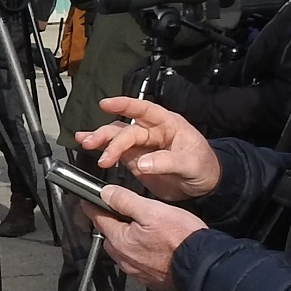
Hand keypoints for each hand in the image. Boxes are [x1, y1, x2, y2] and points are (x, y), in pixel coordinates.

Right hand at [76, 97, 219, 199]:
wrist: (204, 186)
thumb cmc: (203, 168)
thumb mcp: (191, 164)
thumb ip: (167, 162)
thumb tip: (141, 164)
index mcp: (168, 124)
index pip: (144, 110)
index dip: (125, 105)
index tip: (106, 104)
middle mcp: (152, 131)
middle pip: (125, 128)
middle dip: (108, 135)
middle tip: (93, 144)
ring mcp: (142, 145)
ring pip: (117, 137)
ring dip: (100, 140)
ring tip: (86, 144)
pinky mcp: (135, 160)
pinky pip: (116, 152)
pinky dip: (102, 150)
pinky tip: (89, 148)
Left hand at [88, 187, 206, 290]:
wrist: (201, 268)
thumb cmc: (181, 239)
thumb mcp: (151, 210)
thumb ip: (125, 201)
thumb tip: (106, 193)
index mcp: (120, 239)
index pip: (98, 219)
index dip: (93, 206)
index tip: (88, 201)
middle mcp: (123, 258)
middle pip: (110, 235)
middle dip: (112, 223)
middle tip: (123, 212)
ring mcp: (135, 270)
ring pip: (124, 250)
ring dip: (128, 239)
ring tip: (144, 229)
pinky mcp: (149, 278)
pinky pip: (138, 262)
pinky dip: (141, 253)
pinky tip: (154, 247)